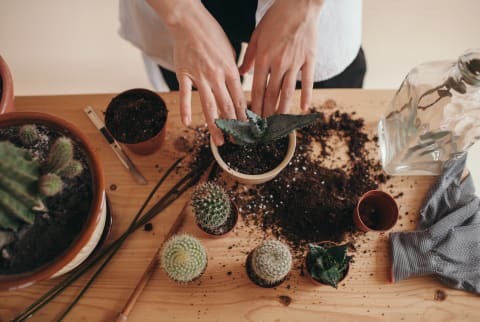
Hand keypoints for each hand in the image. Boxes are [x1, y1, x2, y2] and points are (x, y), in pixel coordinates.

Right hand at [148, 0, 246, 145]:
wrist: (189, 22)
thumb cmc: (211, 34)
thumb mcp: (230, 51)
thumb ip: (233, 70)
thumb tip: (238, 84)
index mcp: (230, 70)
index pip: (239, 98)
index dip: (244, 116)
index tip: (247, 129)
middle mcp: (217, 76)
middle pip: (227, 106)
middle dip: (233, 126)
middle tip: (236, 141)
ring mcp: (200, 77)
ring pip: (209, 106)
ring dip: (215, 125)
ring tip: (219, 140)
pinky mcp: (184, 75)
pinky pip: (185, 95)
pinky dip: (186, 109)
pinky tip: (187, 123)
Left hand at [239, 0, 322, 116]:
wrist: (299, 4)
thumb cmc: (276, 18)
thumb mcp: (257, 35)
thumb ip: (249, 56)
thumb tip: (241, 72)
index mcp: (264, 57)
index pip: (257, 88)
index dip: (254, 106)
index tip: (251, 118)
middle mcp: (279, 63)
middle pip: (271, 94)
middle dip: (266, 113)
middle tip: (263, 128)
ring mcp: (295, 62)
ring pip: (288, 91)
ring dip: (282, 109)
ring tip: (279, 123)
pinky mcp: (310, 59)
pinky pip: (308, 81)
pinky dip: (307, 96)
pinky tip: (304, 109)